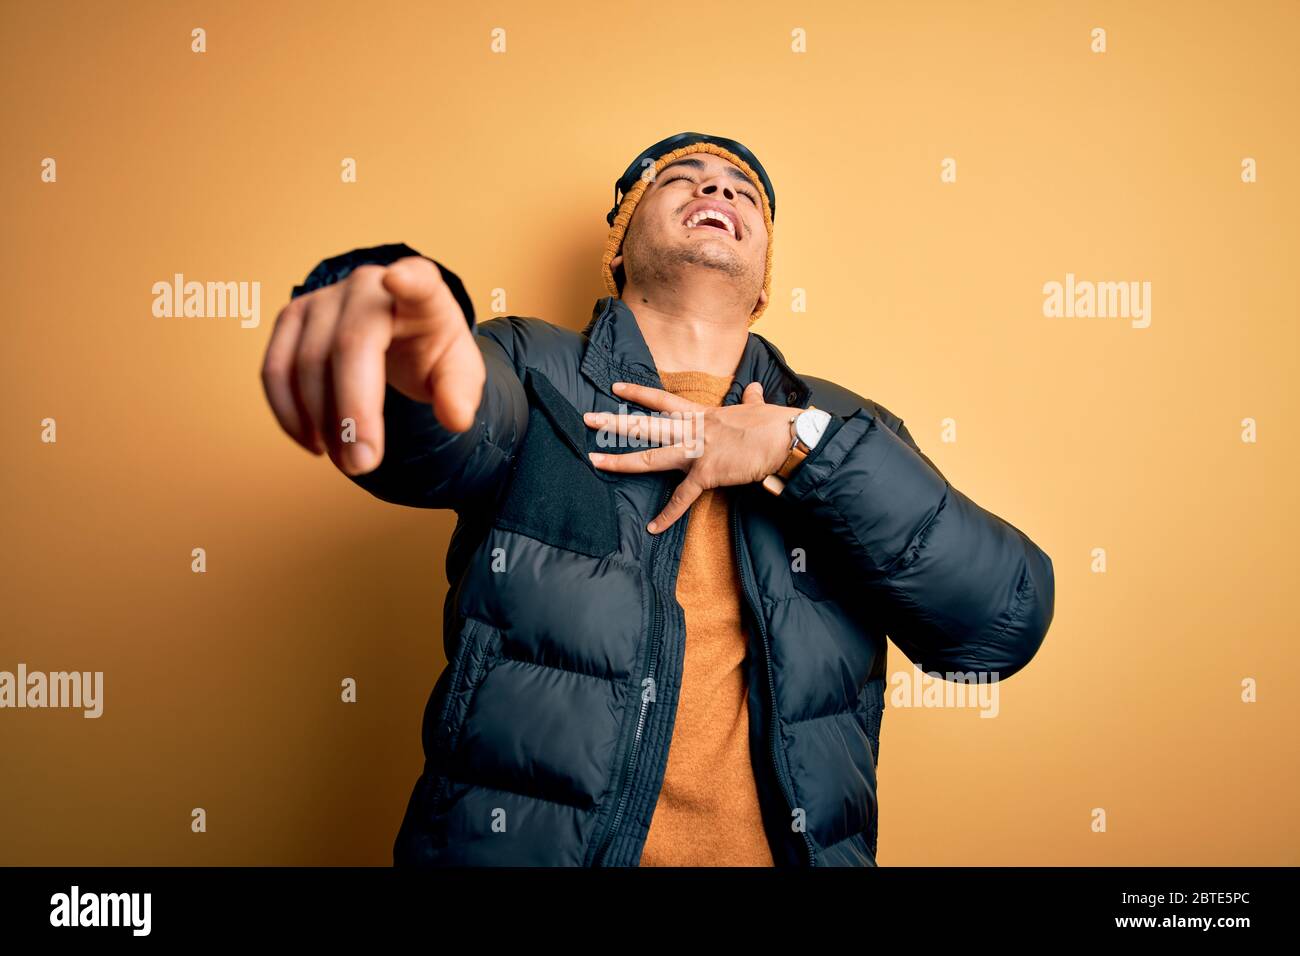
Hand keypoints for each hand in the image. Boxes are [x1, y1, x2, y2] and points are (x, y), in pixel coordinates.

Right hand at [261, 256, 484, 475]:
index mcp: (423, 293)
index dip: (408, 280)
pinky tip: (316, 444)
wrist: (401, 341)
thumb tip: (456, 418)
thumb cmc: (432, 354)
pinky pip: (275, 370)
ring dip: (320, 422)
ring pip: (304, 362)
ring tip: (348, 462)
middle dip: (351, 411)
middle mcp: (368, 285)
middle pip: (349, 346)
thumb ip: (461, 393)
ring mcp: (323, 298)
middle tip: (362, 465)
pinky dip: (289, 414)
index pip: (418, 281)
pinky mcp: (292, 319)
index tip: (399, 279)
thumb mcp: (458, 374)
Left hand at [583, 380, 794, 532]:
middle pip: (646, 425)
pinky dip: (668, 515)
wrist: (784, 440)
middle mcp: (693, 430)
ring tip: (594, 461)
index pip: (662, 400)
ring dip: (621, 460)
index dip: (638, 392)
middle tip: (587, 418)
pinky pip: (682, 499)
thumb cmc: (773, 423)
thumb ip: (748, 398)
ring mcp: (697, 452)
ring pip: (651, 456)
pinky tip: (653, 528)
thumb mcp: (756, 405)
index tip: (616, 387)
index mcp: (701, 415)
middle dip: (614, 422)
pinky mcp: (707, 474)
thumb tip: (752, 387)